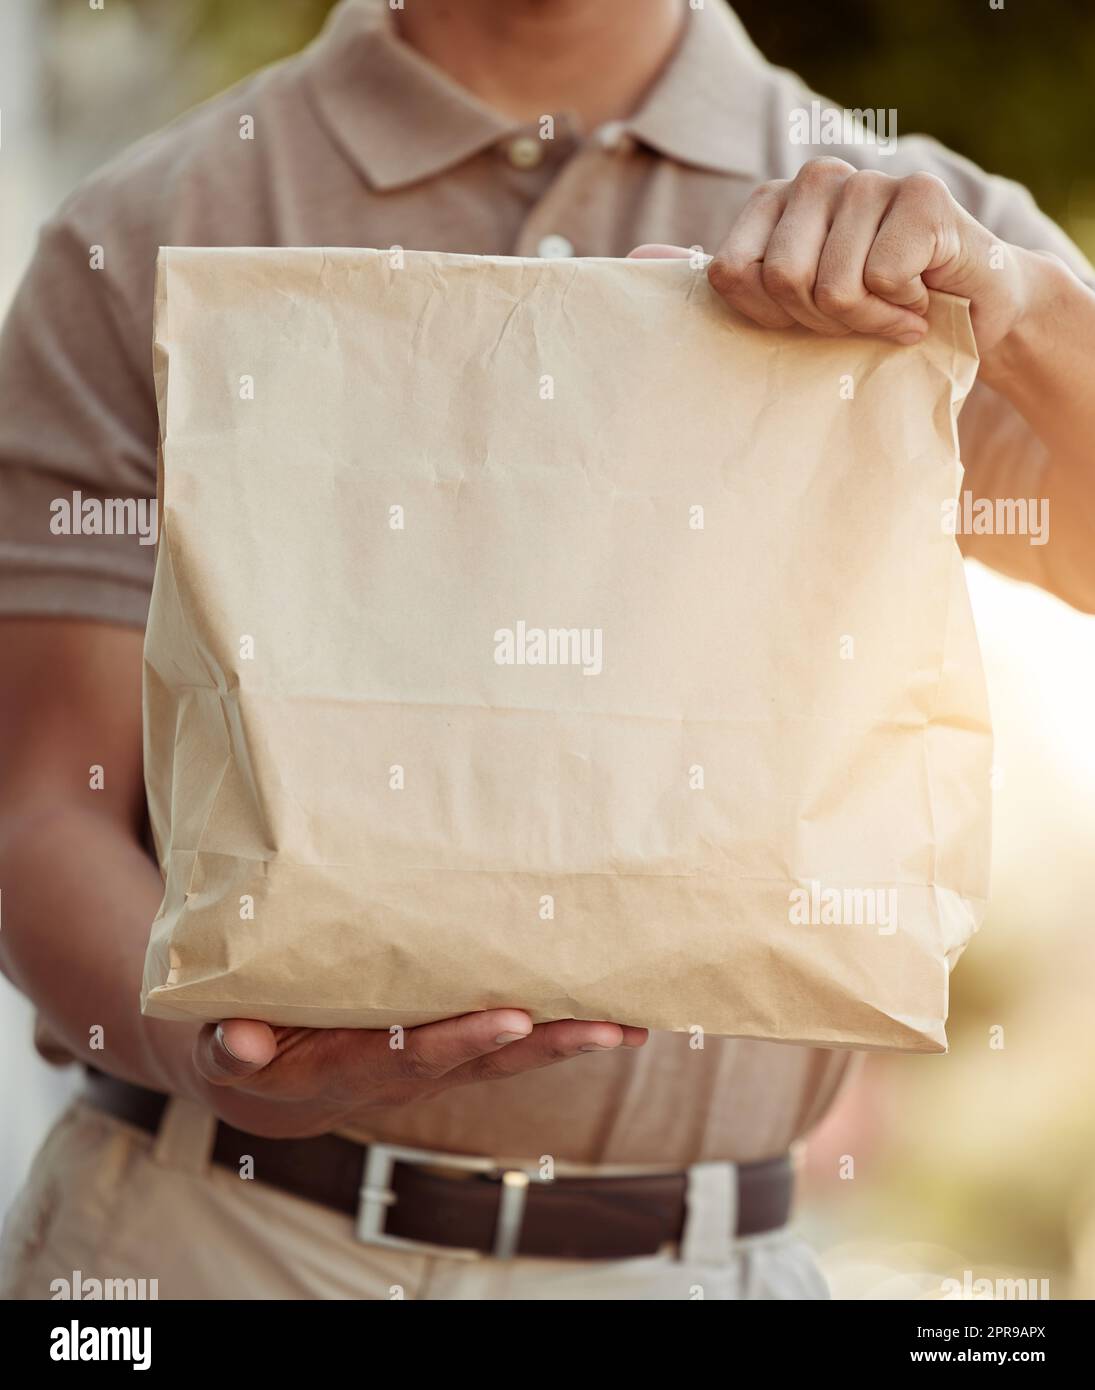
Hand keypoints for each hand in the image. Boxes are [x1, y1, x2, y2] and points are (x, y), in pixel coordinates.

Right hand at [190, 1010, 647, 1137]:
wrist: (274, 1077)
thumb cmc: (254, 1046)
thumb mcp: (229, 1047)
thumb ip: (233, 1045)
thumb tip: (242, 1042)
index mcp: (356, 1066)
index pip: (419, 1054)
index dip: (464, 1039)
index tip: (512, 1018)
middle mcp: (410, 1072)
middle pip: (490, 1063)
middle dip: (552, 1046)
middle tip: (613, 1027)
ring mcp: (439, 1063)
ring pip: (516, 1057)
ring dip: (576, 1041)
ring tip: (639, 1022)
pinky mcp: (453, 1047)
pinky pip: (516, 1043)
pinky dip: (564, 1030)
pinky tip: (616, 1013)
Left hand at [631, 157, 1044, 372]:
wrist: (969, 310)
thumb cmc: (870, 311)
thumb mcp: (786, 308)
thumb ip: (720, 278)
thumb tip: (631, 259)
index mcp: (772, 203)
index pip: (729, 274)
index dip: (766, 318)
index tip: (804, 323)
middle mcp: (814, 180)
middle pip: (779, 280)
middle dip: (820, 323)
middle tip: (857, 321)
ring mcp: (869, 180)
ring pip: (832, 284)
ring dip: (867, 320)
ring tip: (892, 309)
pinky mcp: (922, 194)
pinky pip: (881, 277)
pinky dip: (903, 308)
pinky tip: (922, 297)